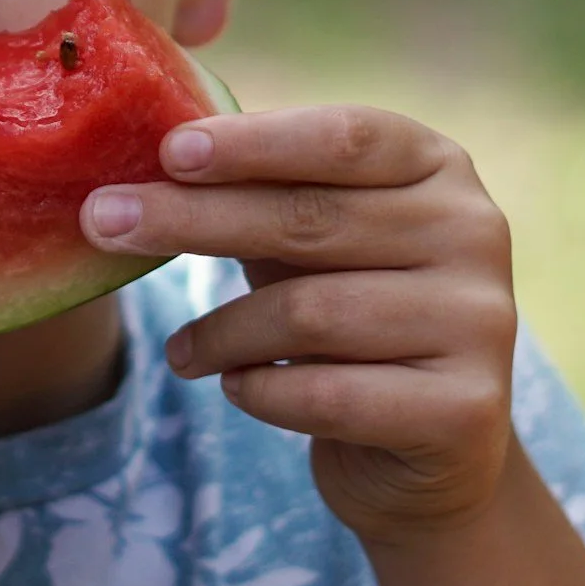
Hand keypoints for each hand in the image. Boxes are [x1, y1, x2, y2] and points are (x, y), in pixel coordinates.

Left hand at [81, 106, 517, 546]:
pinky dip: (260, 391)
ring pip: (310, 313)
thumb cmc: (348, 312)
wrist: (429, 447)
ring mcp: (482, 321)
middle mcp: (475, 232)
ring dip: (221, 331)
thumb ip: (256, 194)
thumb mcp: (309, 241)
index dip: (253, 143)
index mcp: (438, 168)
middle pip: (311, 220)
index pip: (343, 138)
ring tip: (181, 351)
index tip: (168, 151)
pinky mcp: (467, 408)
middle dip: (193, 220)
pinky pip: (326, 395)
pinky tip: (236, 386)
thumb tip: (144, 160)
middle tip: (102, 222)